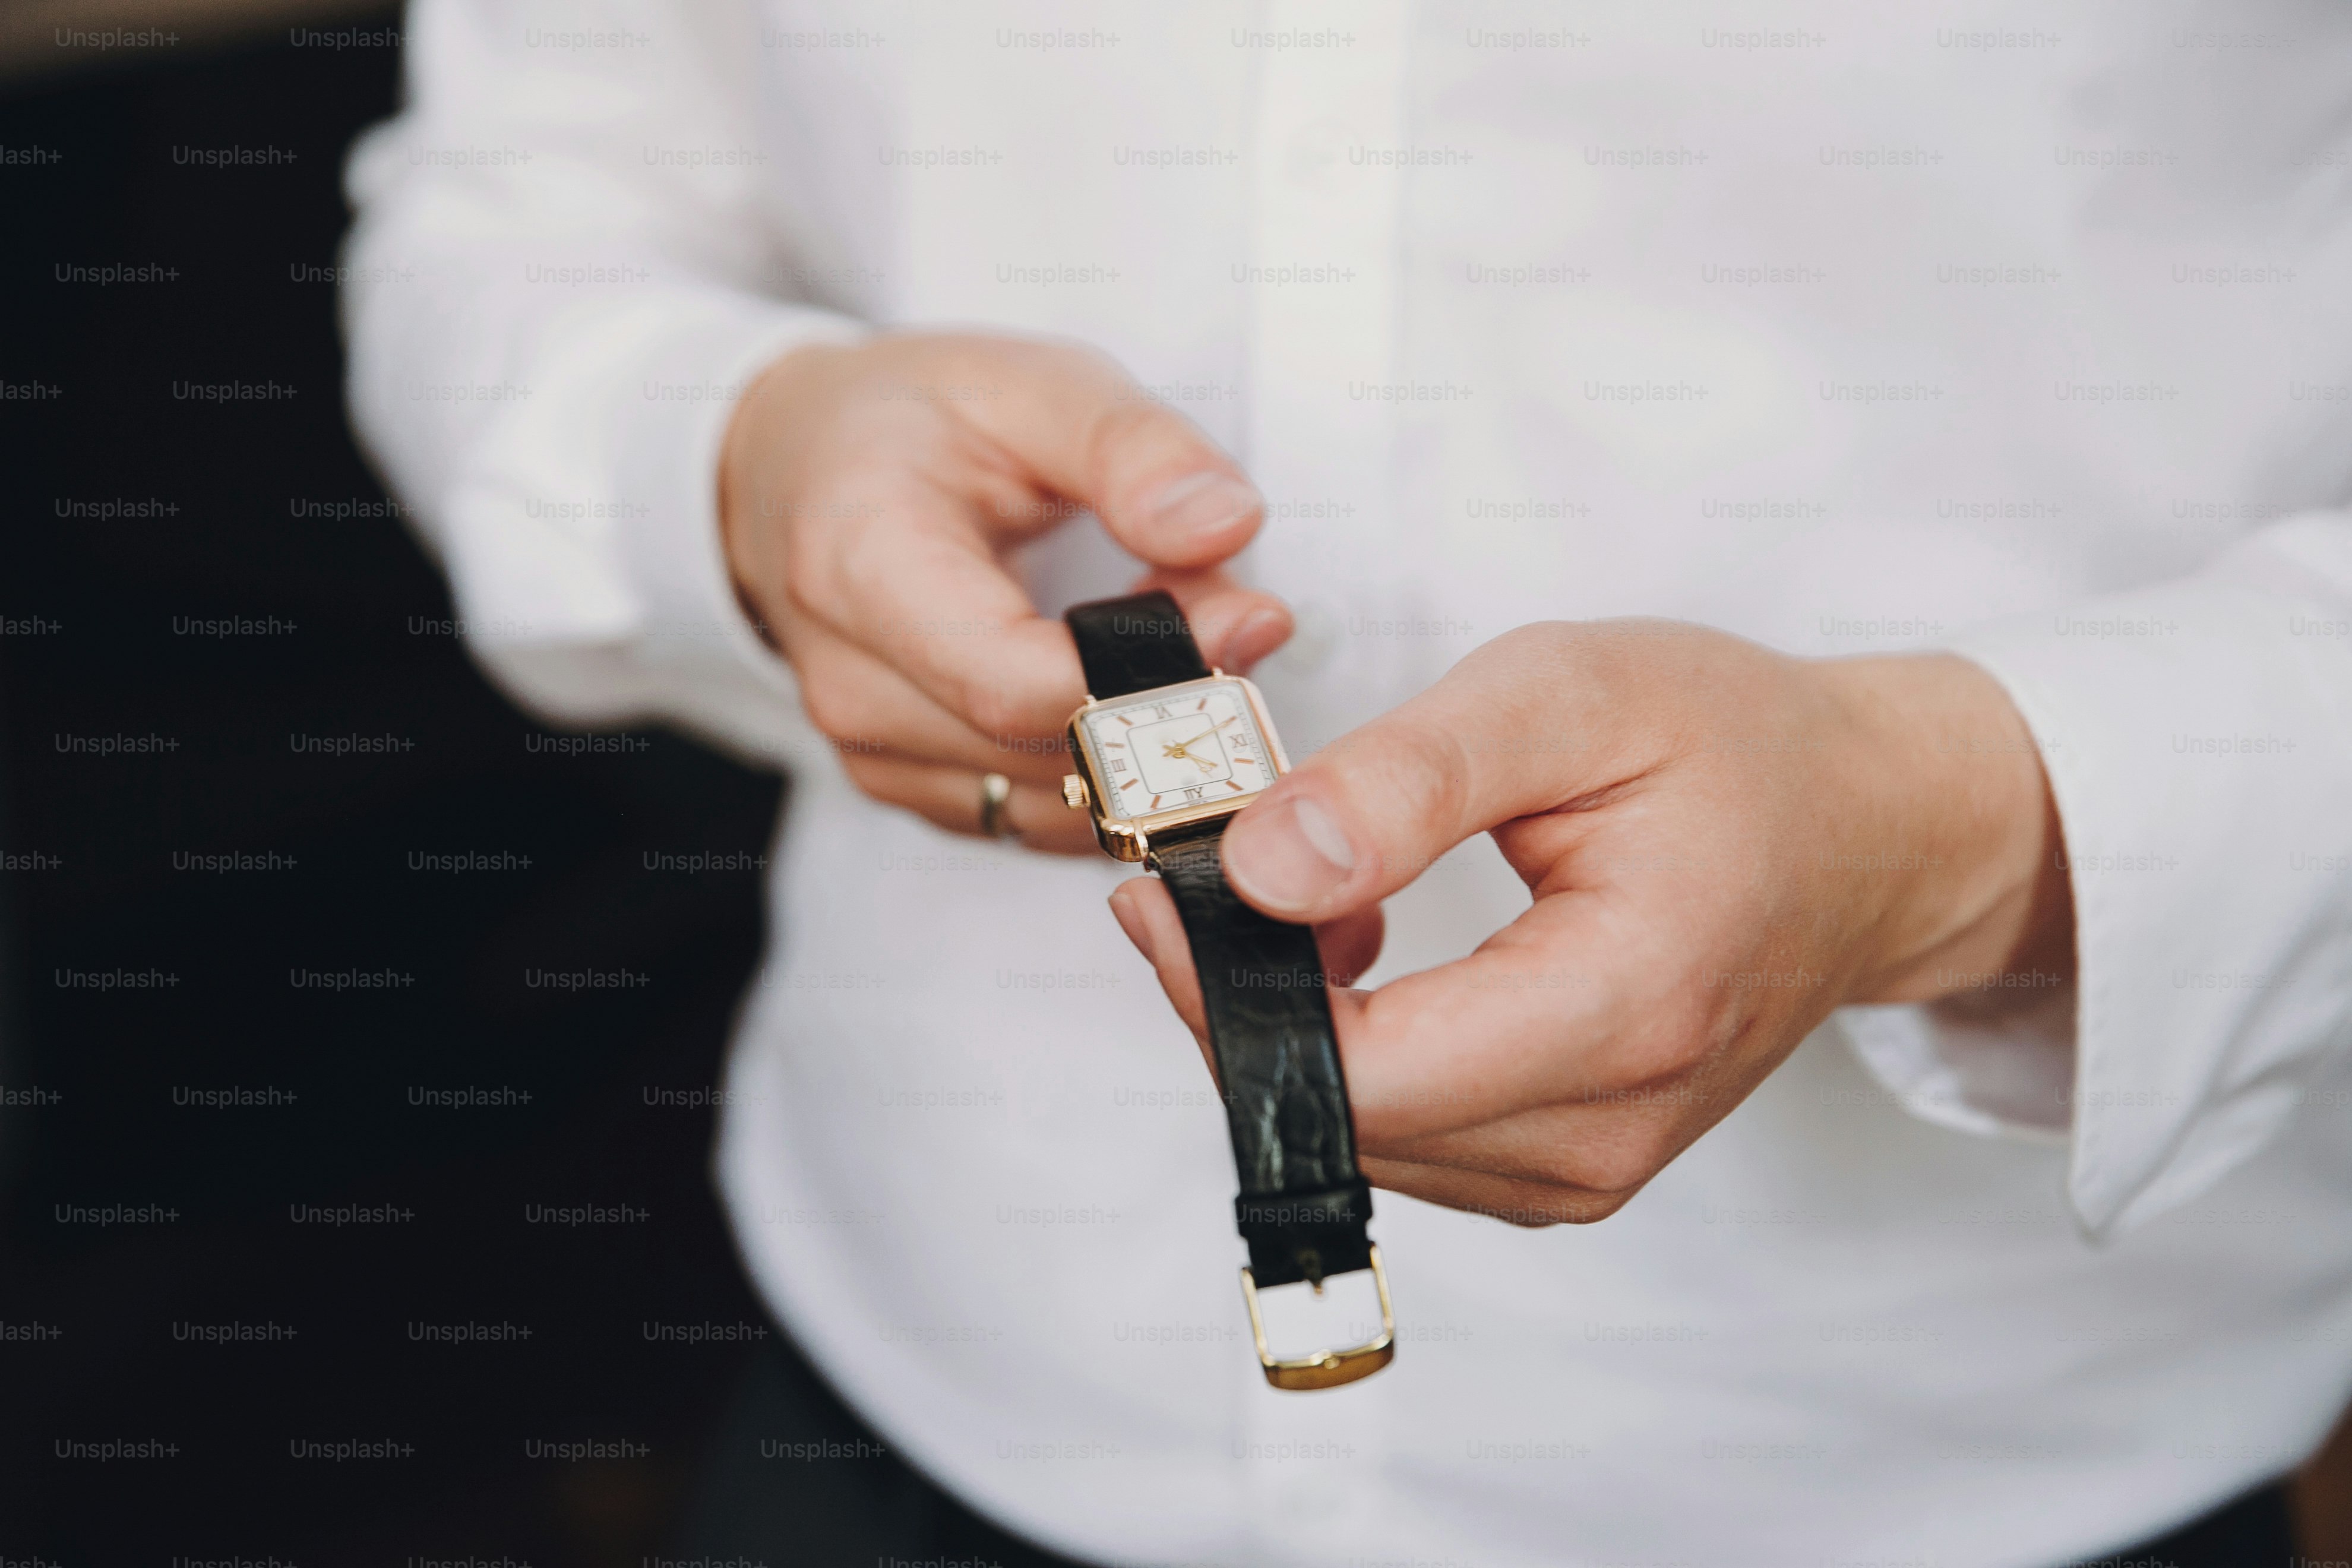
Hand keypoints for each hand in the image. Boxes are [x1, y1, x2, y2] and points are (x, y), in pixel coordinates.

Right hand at [720, 333, 1291, 851]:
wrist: (793, 471)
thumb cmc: (910, 422)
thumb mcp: (1027, 384)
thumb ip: (1132, 449)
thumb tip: (1226, 525)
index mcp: (859, 569)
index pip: (1013, 686)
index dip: (1148, 675)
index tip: (1248, 618)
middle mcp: (853, 685)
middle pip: (1048, 758)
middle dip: (1171, 702)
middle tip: (1239, 614)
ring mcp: (876, 753)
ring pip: (1060, 807)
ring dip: (1149, 744)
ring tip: (1180, 637)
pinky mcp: (913, 790)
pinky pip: (1042, 820)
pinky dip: (1110, 771)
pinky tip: (1129, 688)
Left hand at [1109, 621, 2074, 1223]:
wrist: (1868, 828)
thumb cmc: (1736, 745)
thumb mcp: (1569, 694)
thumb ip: (1407, 780)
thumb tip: (1259, 870)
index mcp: (1626, 1010)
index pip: (1363, 1074)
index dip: (1228, 991)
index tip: (1165, 886)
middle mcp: (1611, 1131)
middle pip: (1345, 1120)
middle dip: (1242, 999)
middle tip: (1205, 870)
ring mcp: (1592, 1173)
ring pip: (1363, 1139)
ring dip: (1294, 1026)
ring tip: (1312, 888)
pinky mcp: (1568, 1170)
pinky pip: (1409, 1137)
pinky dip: (1352, 1053)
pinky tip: (1364, 952)